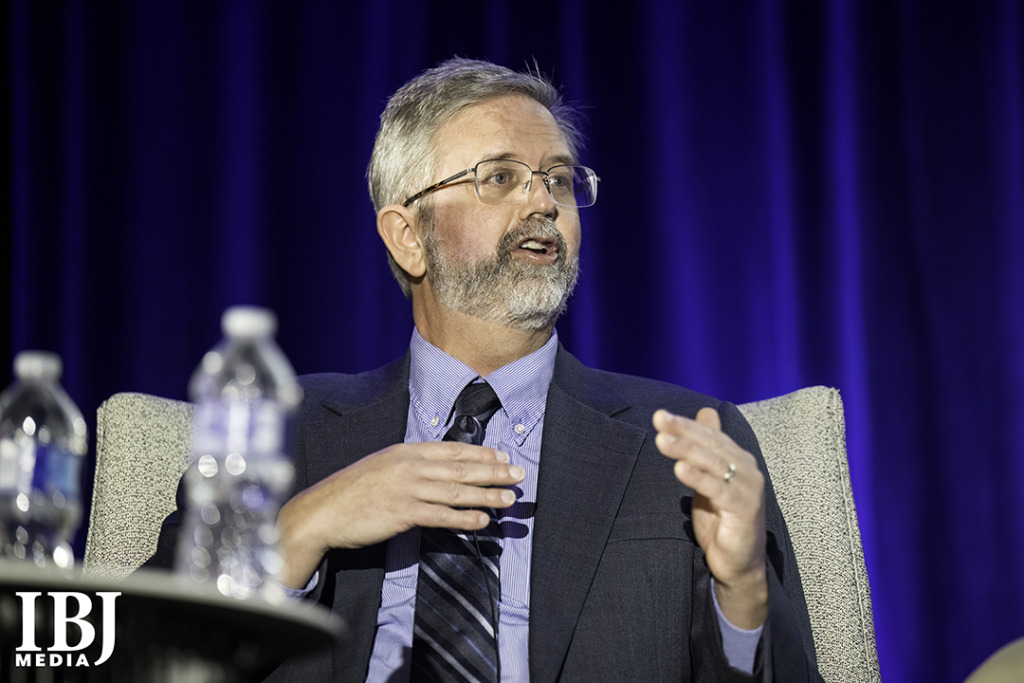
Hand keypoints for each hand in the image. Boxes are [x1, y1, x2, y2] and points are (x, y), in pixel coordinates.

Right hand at [276, 441, 523, 588]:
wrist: (321, 512)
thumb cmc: (350, 491)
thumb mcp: (381, 466)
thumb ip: (409, 466)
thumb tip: (438, 471)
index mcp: (405, 451)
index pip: (452, 450)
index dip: (481, 454)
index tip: (502, 457)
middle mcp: (409, 466)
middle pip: (460, 469)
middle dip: (493, 472)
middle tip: (518, 475)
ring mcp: (406, 489)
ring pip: (456, 492)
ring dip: (487, 496)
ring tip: (509, 500)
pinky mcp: (402, 514)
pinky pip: (441, 516)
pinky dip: (464, 519)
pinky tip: (482, 521)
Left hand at [652, 407, 767, 628]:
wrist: (738, 563)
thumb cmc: (721, 520)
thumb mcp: (708, 479)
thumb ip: (705, 448)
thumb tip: (705, 411)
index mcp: (738, 459)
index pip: (709, 435)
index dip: (685, 424)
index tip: (659, 416)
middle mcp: (747, 469)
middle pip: (710, 444)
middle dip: (682, 431)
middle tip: (658, 420)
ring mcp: (748, 488)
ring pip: (712, 462)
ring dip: (685, 449)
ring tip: (662, 441)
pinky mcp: (744, 508)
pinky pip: (717, 489)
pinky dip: (698, 478)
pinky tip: (680, 469)